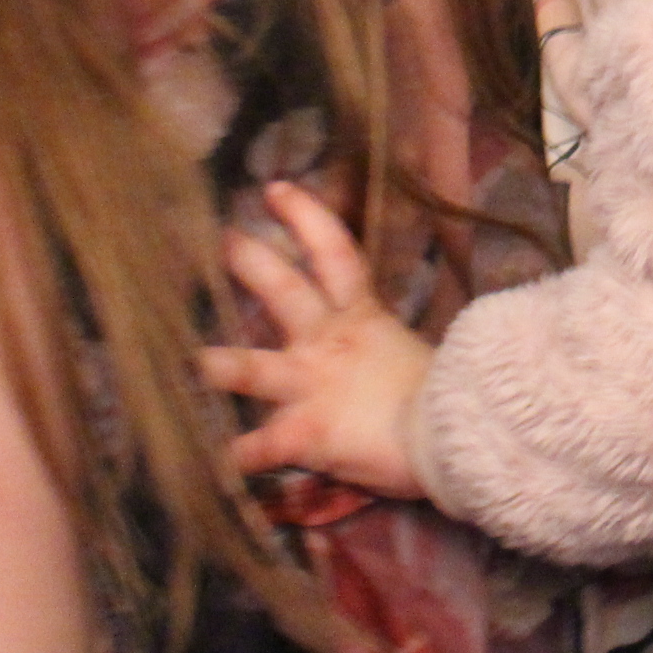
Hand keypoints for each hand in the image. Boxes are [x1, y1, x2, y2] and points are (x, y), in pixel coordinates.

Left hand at [198, 181, 435, 500]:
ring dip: (218, 365)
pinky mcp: (307, 432)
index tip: (275, 188)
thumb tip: (384, 347)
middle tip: (221, 240)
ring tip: (191, 362)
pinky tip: (216, 464)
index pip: (335, 253)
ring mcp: (314, 385)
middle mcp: (330, 342)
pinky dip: (238, 457)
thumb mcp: (413, 355)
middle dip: (250, 262)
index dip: (305, 217)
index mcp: (362, 318)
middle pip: (285, 290)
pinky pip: (261, 447)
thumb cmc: (450, 395)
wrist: (462, 432)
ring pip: (252, 368)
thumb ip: (386, 346)